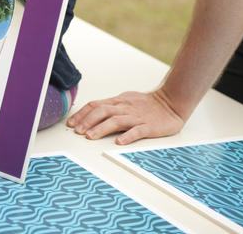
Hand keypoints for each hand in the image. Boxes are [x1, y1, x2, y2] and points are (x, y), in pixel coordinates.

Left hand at [67, 89, 184, 144]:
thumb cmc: (147, 104)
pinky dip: (128, 136)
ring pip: (116, 120)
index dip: (82, 114)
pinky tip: (119, 142)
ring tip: (90, 136)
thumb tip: (91, 111)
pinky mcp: (149, 126)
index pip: (96, 105)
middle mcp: (125, 108)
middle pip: (102, 111)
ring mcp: (137, 117)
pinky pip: (137, 131)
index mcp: (119, 102)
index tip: (71, 123)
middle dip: (87, 121)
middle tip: (77, 131)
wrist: (171, 102)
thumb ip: (111, 106)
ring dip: (101, 128)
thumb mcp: (126, 100)